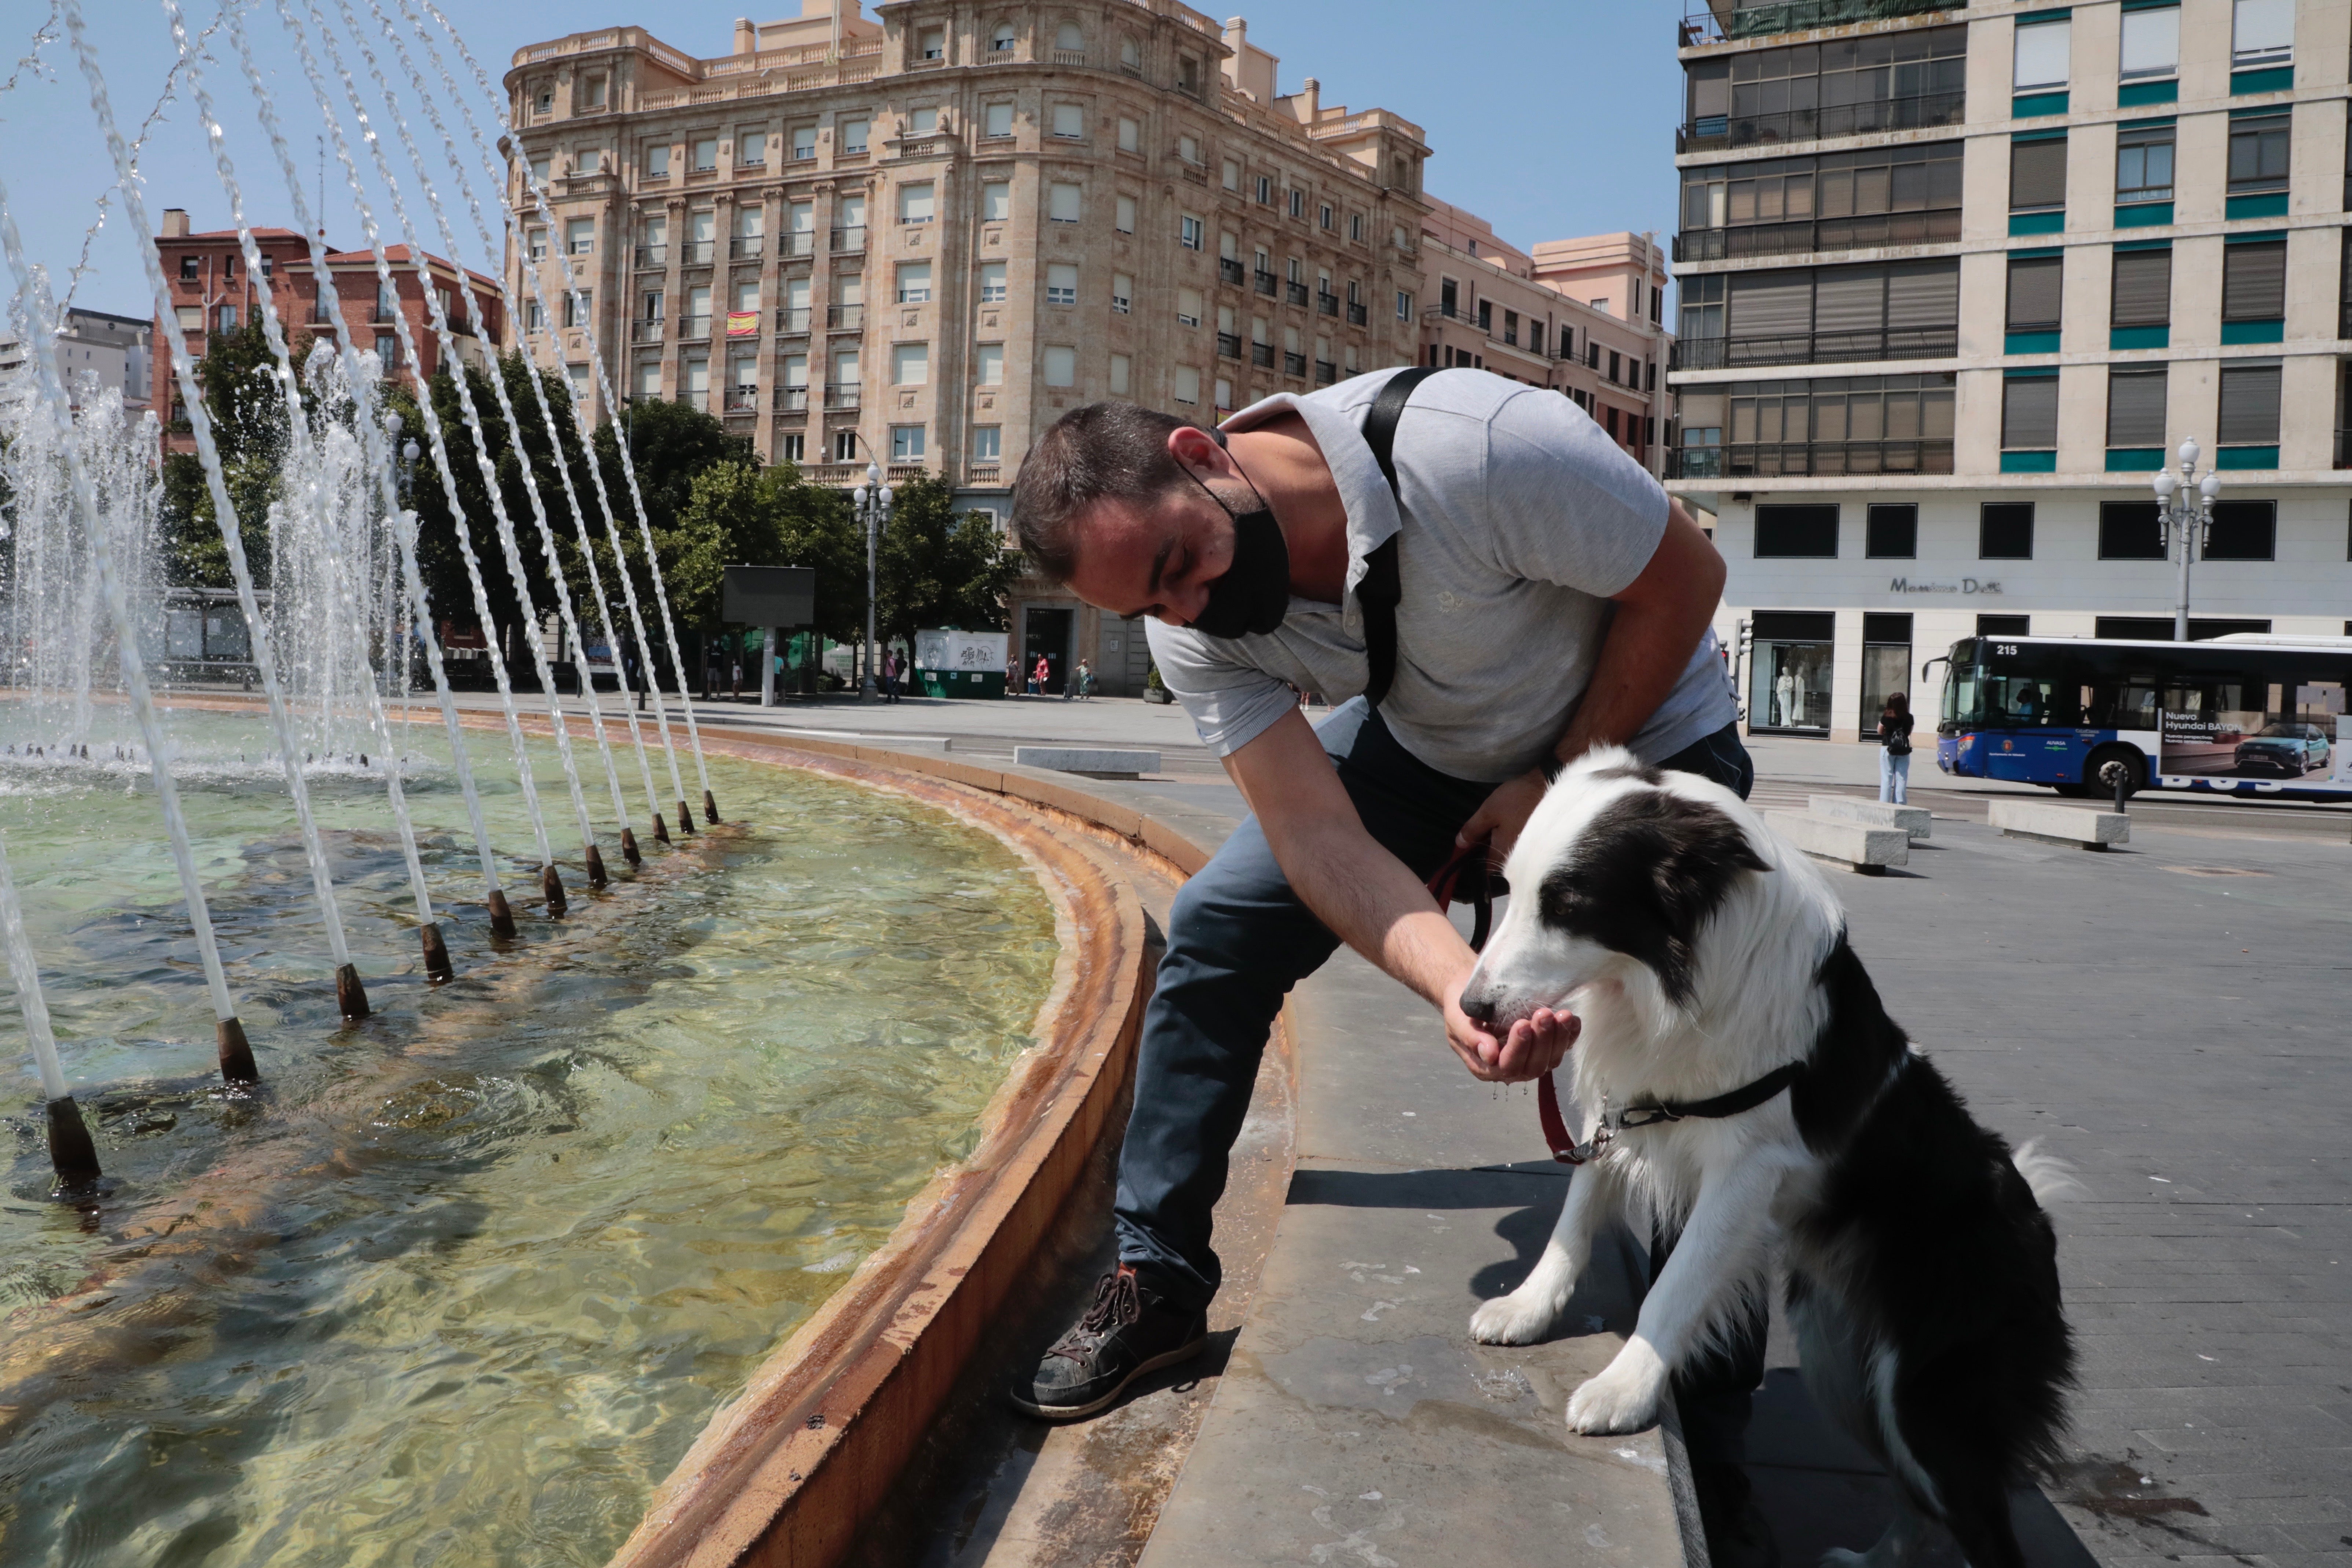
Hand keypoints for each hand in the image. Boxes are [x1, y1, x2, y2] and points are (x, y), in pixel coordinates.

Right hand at [1442, 969, 1579, 1083]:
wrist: (1469, 994)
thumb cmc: (1461, 1009)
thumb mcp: (1457, 1022)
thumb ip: (1471, 1039)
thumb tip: (1489, 1055)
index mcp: (1487, 1067)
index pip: (1507, 1065)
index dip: (1518, 1048)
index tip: (1522, 1024)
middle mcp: (1511, 1068)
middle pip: (1533, 1065)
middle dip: (1542, 1040)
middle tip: (1543, 1014)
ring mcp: (1530, 1058)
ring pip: (1551, 1059)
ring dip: (1559, 1038)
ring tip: (1562, 1014)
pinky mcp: (1545, 1046)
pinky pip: (1563, 1047)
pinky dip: (1570, 1035)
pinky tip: (1572, 1019)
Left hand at [1456, 768, 1549, 865]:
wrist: (1549, 786)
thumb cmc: (1517, 800)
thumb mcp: (1489, 811)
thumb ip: (1473, 829)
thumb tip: (1460, 844)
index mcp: (1503, 852)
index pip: (1486, 870)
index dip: (1475, 865)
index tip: (1467, 852)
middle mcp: (1517, 856)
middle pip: (1498, 862)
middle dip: (1488, 852)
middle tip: (1480, 835)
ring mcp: (1528, 850)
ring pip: (1508, 853)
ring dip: (1499, 845)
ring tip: (1494, 828)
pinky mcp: (1535, 840)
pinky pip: (1518, 845)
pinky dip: (1510, 838)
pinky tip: (1506, 825)